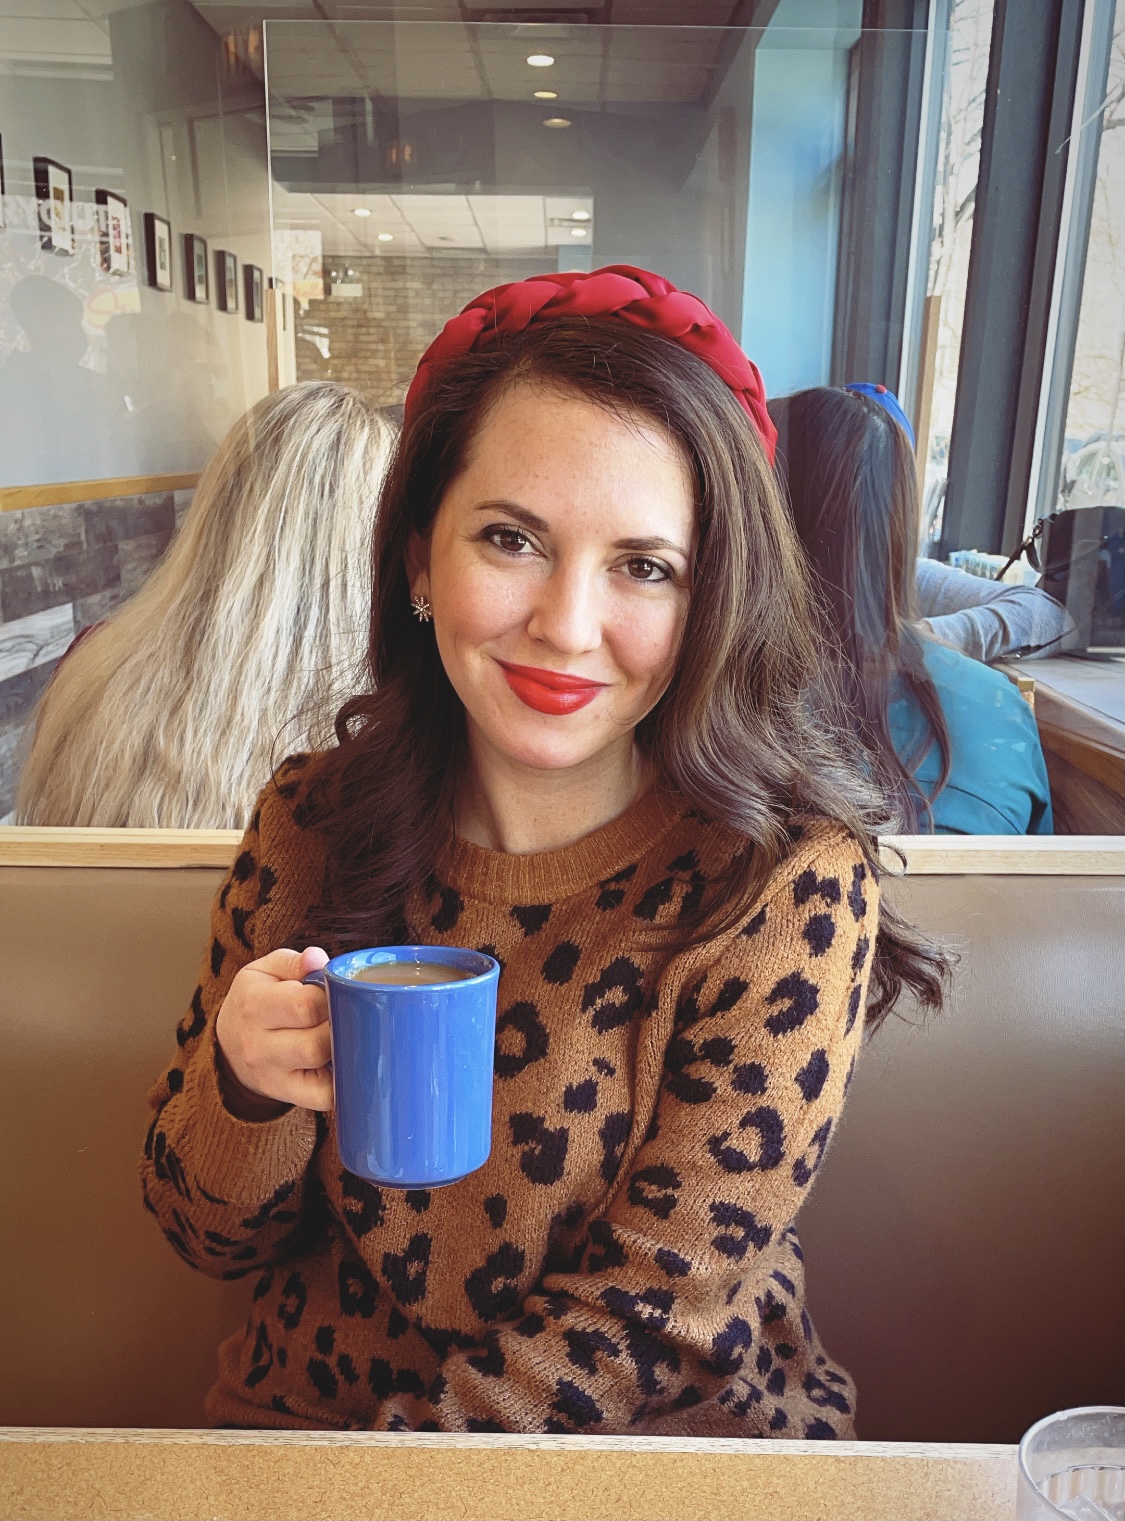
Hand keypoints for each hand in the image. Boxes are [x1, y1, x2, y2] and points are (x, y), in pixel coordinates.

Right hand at [215, 946, 332, 1111]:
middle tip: (344, 1015)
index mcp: (254, 1003)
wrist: (229, 1044)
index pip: (305, 1005)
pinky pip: (322, 1097)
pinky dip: (341, 1084)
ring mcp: (270, 1073)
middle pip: (316, 1042)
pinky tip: (343, 1064)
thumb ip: (294, 962)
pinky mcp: (284, 1093)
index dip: (331, 997)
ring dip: (342, 1048)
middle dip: (339, 1025)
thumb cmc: (256, 1000)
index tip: (336, 992)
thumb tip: (318, 959)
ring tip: (341, 1034)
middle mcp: (258, 1043)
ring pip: (320, 1066)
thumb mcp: (265, 971)